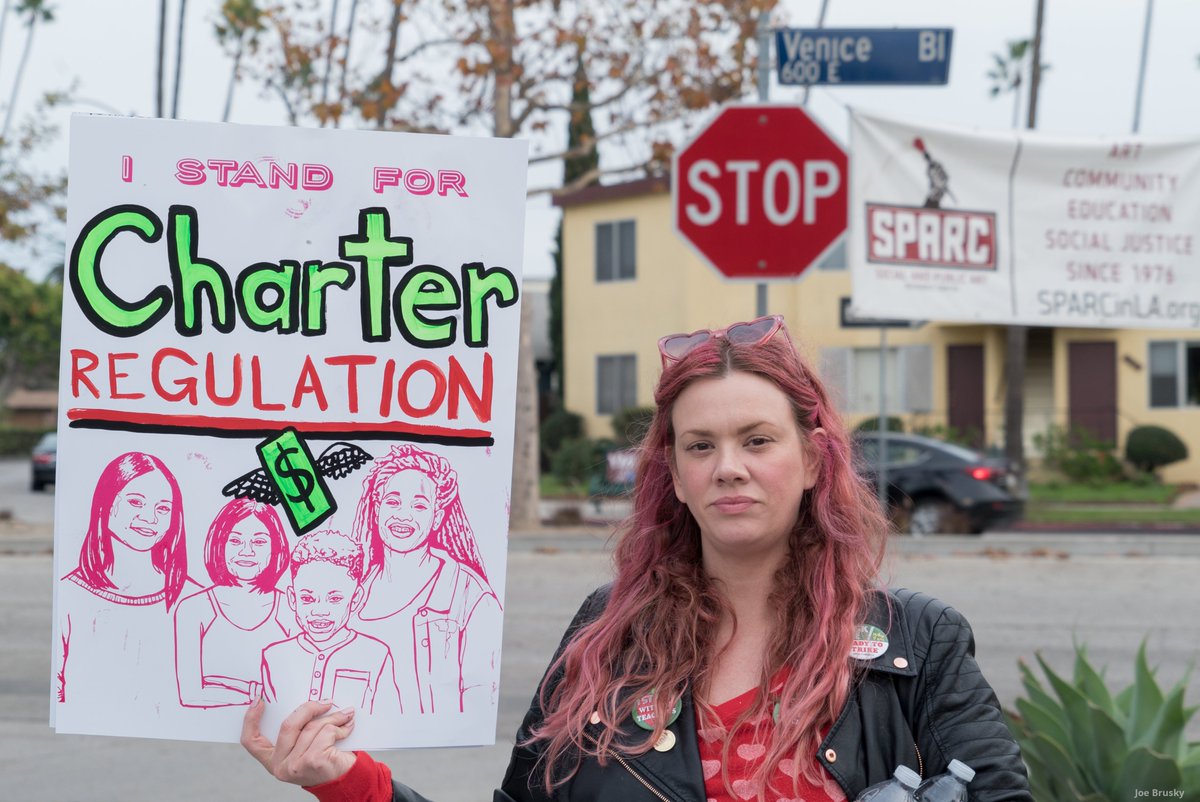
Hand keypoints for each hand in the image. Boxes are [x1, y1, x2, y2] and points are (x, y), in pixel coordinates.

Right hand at [241, 698, 356, 786]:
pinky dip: (340, 728)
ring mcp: (294, 765)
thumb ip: (300, 730)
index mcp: (272, 759)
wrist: (345, 781)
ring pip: (311, 727)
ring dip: (332, 718)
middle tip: (326, 702)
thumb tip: (310, 701)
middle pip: (288, 725)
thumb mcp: (306, 745)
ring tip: (345, 715)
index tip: (258, 700)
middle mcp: (279, 765)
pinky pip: (326, 733)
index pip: (251, 740)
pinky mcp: (312, 761)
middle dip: (309, 708)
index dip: (250, 719)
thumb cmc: (325, 759)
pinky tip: (347, 728)